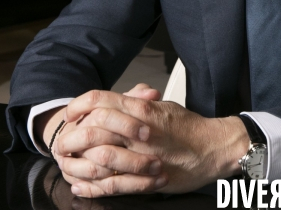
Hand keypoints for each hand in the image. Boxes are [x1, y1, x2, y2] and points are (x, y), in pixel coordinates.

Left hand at [61, 89, 248, 196]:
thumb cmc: (189, 126)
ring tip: (67, 162)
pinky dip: (92, 185)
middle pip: (95, 126)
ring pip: (100, 155)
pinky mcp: (147, 179)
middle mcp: (140, 130)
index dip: (80, 104)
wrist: (213, 148)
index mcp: (143, 109)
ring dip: (78, 160)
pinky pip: (112, 183)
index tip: (71, 112)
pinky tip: (80, 184)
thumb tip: (117, 100)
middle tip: (63, 140)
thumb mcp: (163, 105)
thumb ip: (139, 102)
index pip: (101, 99)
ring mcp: (142, 155)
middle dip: (72, 134)